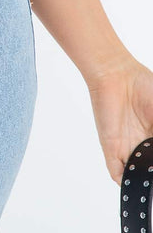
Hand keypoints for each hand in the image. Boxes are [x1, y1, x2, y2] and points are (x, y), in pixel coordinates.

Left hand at [85, 54, 152, 185]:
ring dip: (145, 182)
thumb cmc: (144, 86)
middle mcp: (143, 145)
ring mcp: (127, 148)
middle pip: (151, 169)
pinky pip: (118, 172)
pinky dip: (128, 182)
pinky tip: (139, 185)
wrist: (115, 73)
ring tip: (149, 186)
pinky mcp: (111, 148)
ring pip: (137, 174)